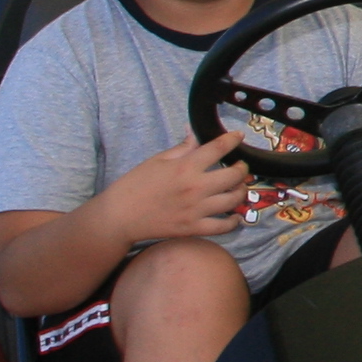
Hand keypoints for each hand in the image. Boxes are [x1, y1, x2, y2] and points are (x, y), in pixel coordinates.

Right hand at [97, 134, 246, 243]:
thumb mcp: (157, 160)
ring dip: (242, 191)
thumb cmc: (134, 185)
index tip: (238, 137)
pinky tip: (235, 215)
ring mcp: (196, 210)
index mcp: (185, 167)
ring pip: (234, 200)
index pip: (218, 148)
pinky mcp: (193, 228)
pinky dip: (234, 221)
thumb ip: (182, 148)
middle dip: (242, 168)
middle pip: (234, 175)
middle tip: (240, 166)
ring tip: (239, 187)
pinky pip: (223, 226)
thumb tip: (195, 133)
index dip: (233, 139)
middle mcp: (195, 187)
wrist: (119, 217)